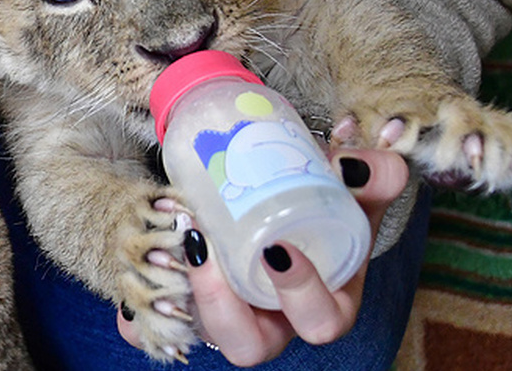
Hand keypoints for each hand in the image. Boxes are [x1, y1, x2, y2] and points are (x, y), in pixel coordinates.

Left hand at [116, 148, 408, 366]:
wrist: (283, 201)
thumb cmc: (325, 208)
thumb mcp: (356, 193)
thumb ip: (373, 175)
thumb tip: (353, 164)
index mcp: (326, 306)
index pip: (321, 323)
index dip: (302, 295)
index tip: (278, 247)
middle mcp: (275, 323)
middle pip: (248, 346)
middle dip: (223, 305)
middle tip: (204, 248)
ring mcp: (232, 320)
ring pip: (200, 332)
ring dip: (179, 293)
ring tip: (170, 241)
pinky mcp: (195, 309)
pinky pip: (163, 324)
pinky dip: (146, 306)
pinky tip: (138, 272)